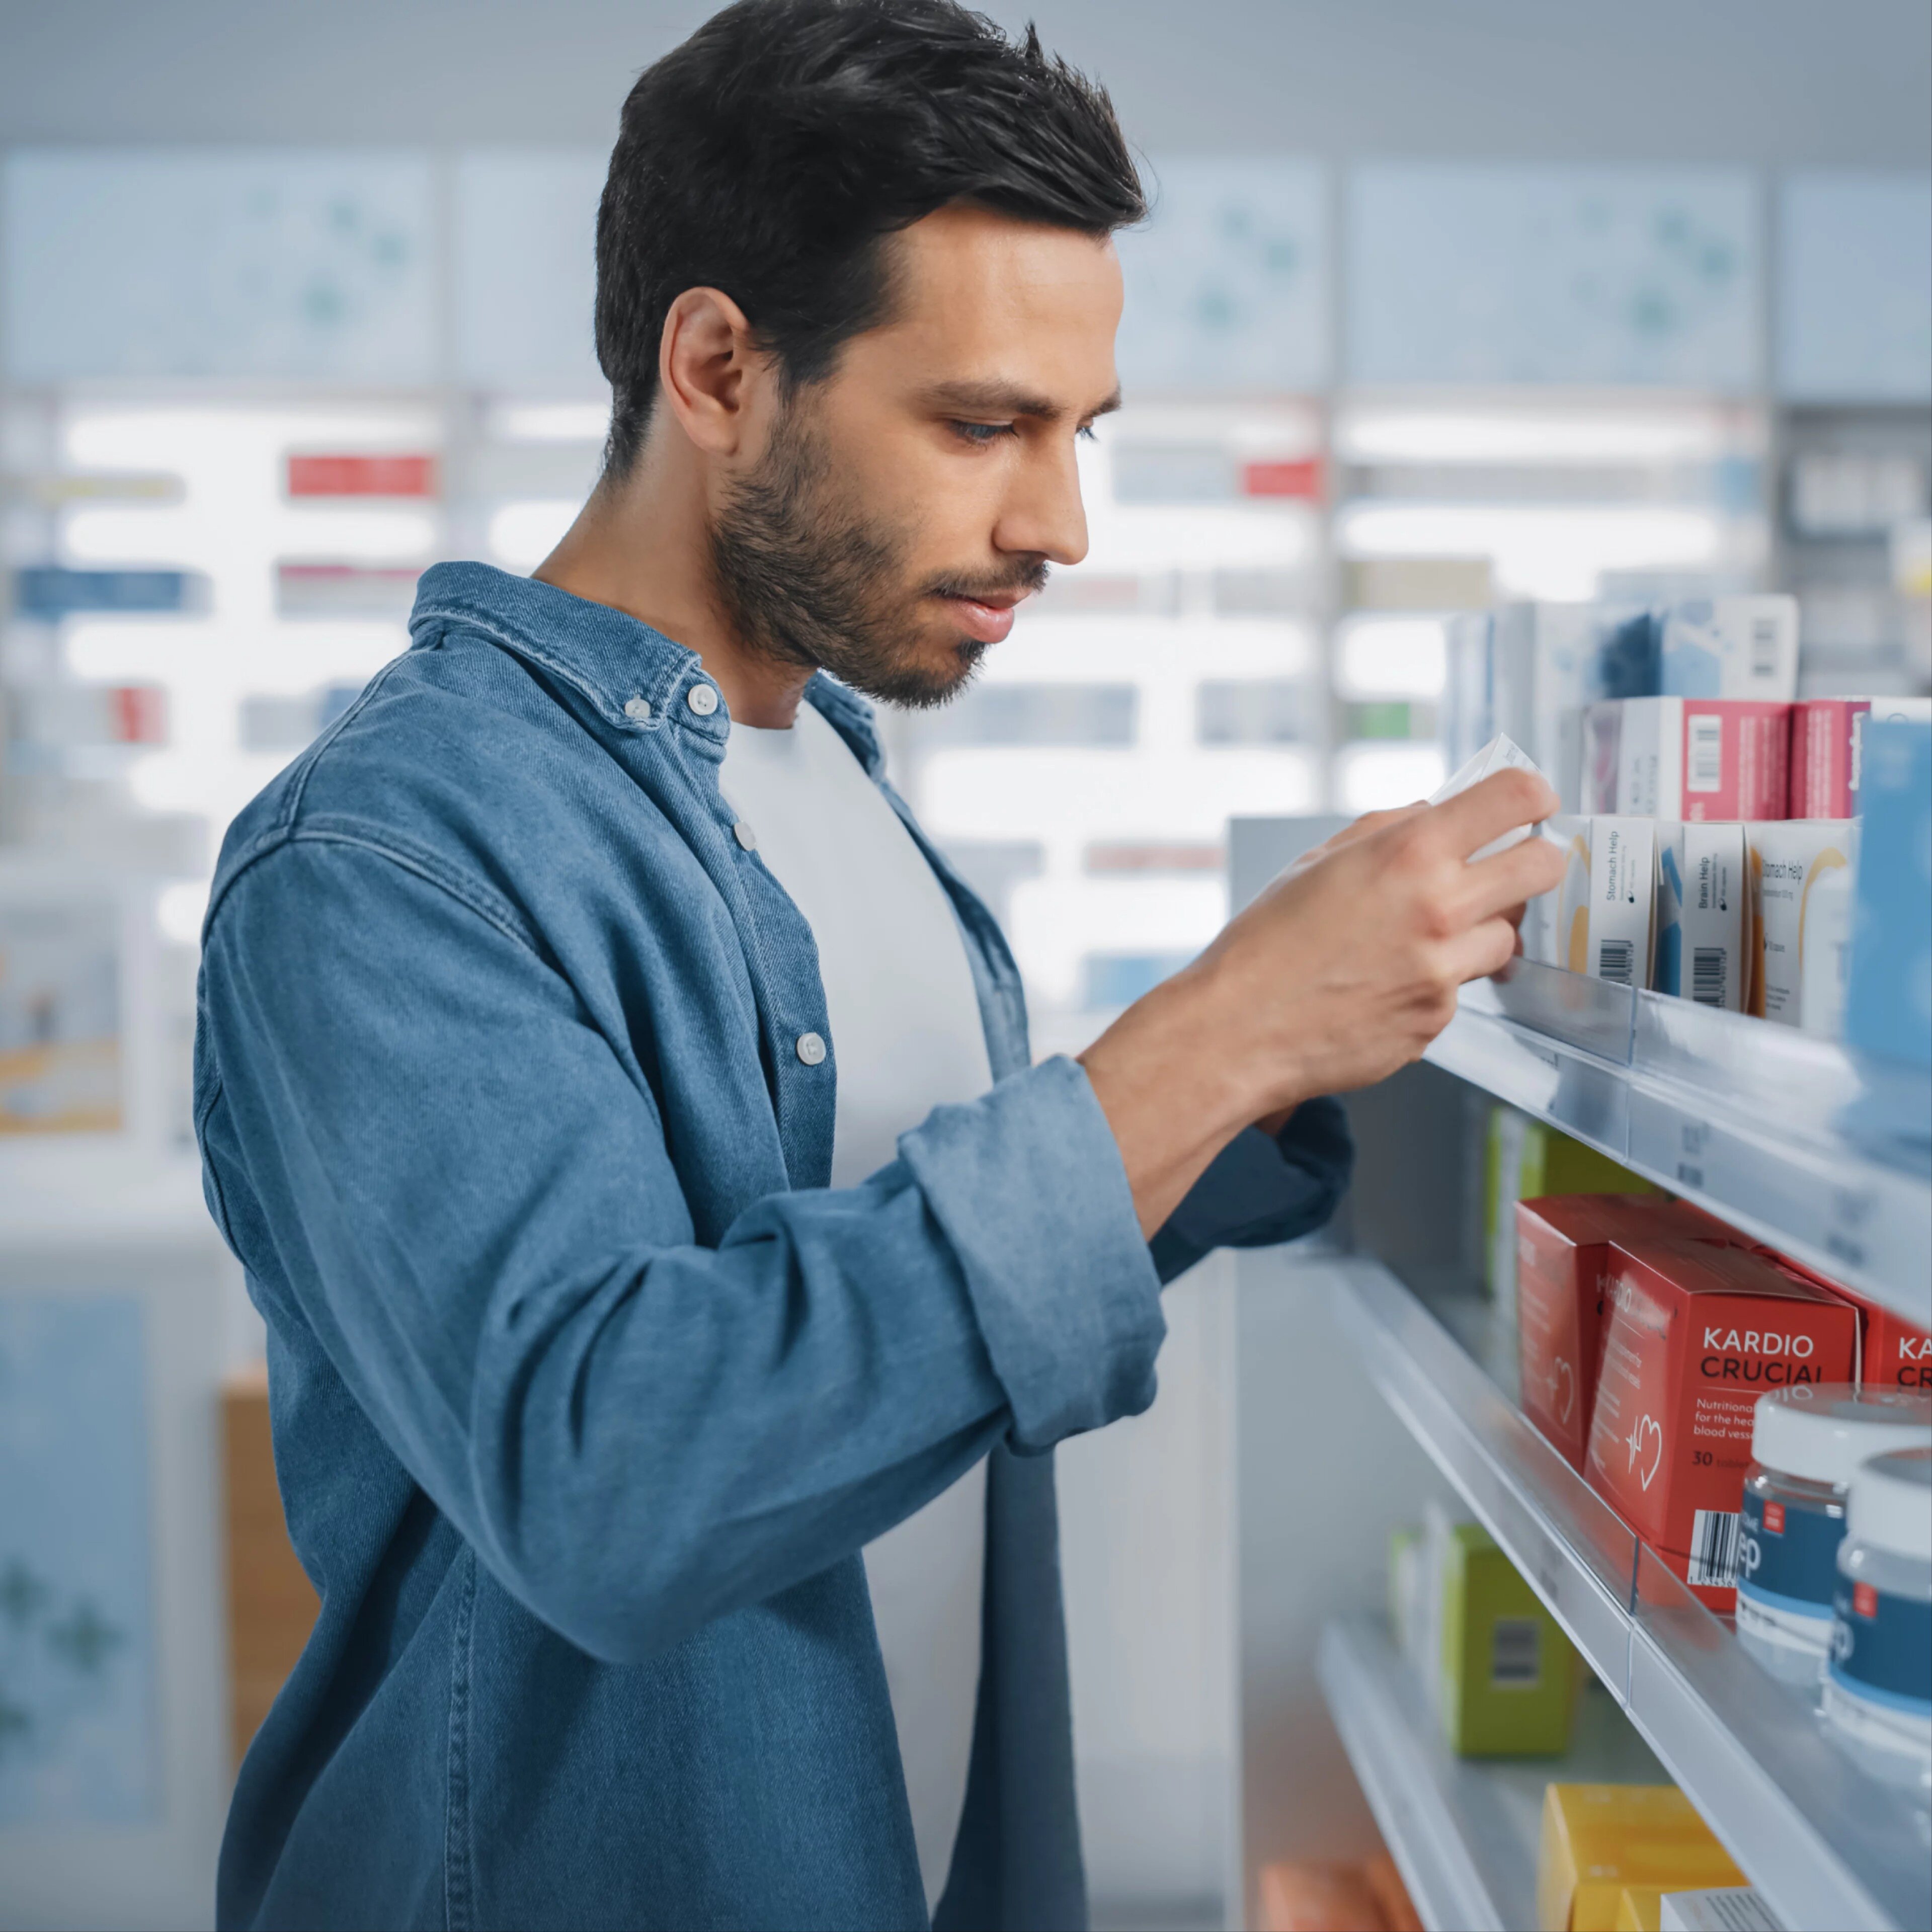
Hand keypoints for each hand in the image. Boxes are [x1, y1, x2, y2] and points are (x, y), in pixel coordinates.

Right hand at [1080, 769, 1563, 1232]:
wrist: (1237, 1029)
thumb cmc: (1264, 944)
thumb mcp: (1318, 861)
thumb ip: (1387, 830)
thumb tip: (1434, 813)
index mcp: (1410, 853)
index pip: (1515, 798)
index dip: (1532, 795)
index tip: (1530, 804)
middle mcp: (1440, 909)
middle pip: (1542, 868)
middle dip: (1532, 862)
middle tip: (1506, 868)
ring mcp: (1445, 972)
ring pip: (1504, 937)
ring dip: (1476, 932)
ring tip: (1416, 939)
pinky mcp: (1438, 1021)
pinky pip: (1458, 990)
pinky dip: (1433, 983)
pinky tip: (1383, 983)